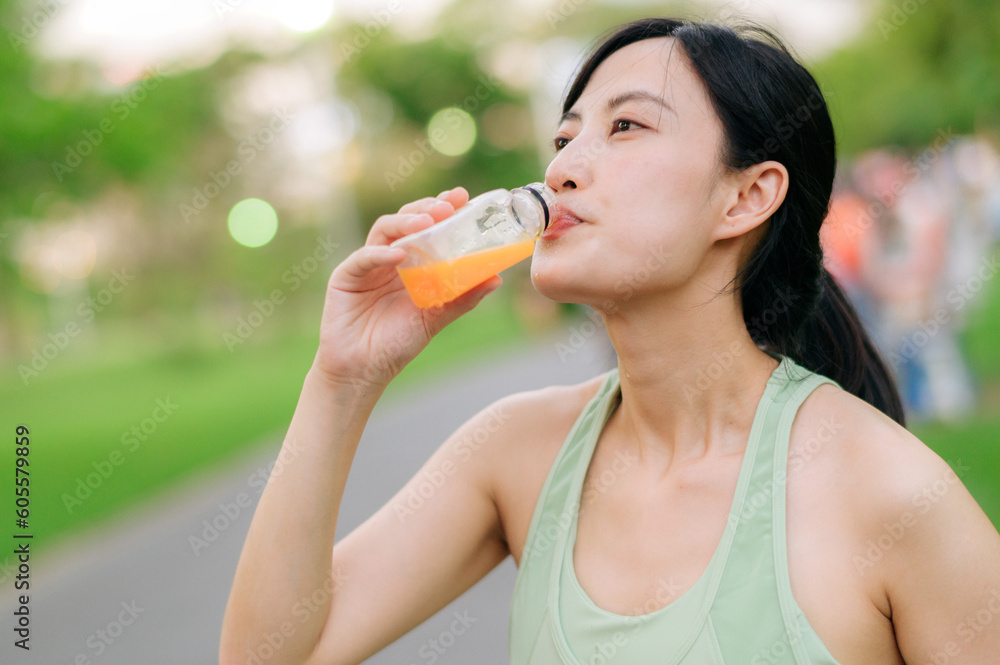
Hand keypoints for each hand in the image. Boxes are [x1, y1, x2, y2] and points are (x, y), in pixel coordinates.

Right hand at [312, 187, 501, 391]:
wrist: (363, 371)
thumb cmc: (397, 344)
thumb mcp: (436, 318)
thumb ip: (463, 297)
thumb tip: (496, 278)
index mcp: (412, 263)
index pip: (427, 227)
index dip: (442, 208)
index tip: (462, 197)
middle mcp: (390, 259)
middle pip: (406, 221)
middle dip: (426, 209)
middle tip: (446, 207)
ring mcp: (367, 265)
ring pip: (384, 230)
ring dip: (406, 223)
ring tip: (427, 224)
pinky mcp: (346, 277)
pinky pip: (363, 258)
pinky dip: (380, 254)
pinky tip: (399, 255)